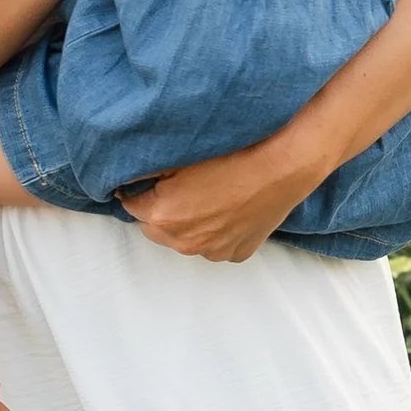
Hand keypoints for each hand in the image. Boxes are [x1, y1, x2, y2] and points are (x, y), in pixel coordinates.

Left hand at [119, 129, 320, 262]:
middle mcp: (183, 241)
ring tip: (208, 198)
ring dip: (187, 225)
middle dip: (158, 212)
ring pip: (184, 240)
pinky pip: (214, 246)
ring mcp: (211, 251)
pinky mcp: (234, 253)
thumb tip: (130, 178)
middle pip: (154, 229)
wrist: (280, 167)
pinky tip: (227, 210)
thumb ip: (148, 173)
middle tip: (177, 190)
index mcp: (163, 215)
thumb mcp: (180, 157)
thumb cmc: (233, 156)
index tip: (146, 183)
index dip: (137, 192)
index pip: (131, 206)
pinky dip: (214, 233)